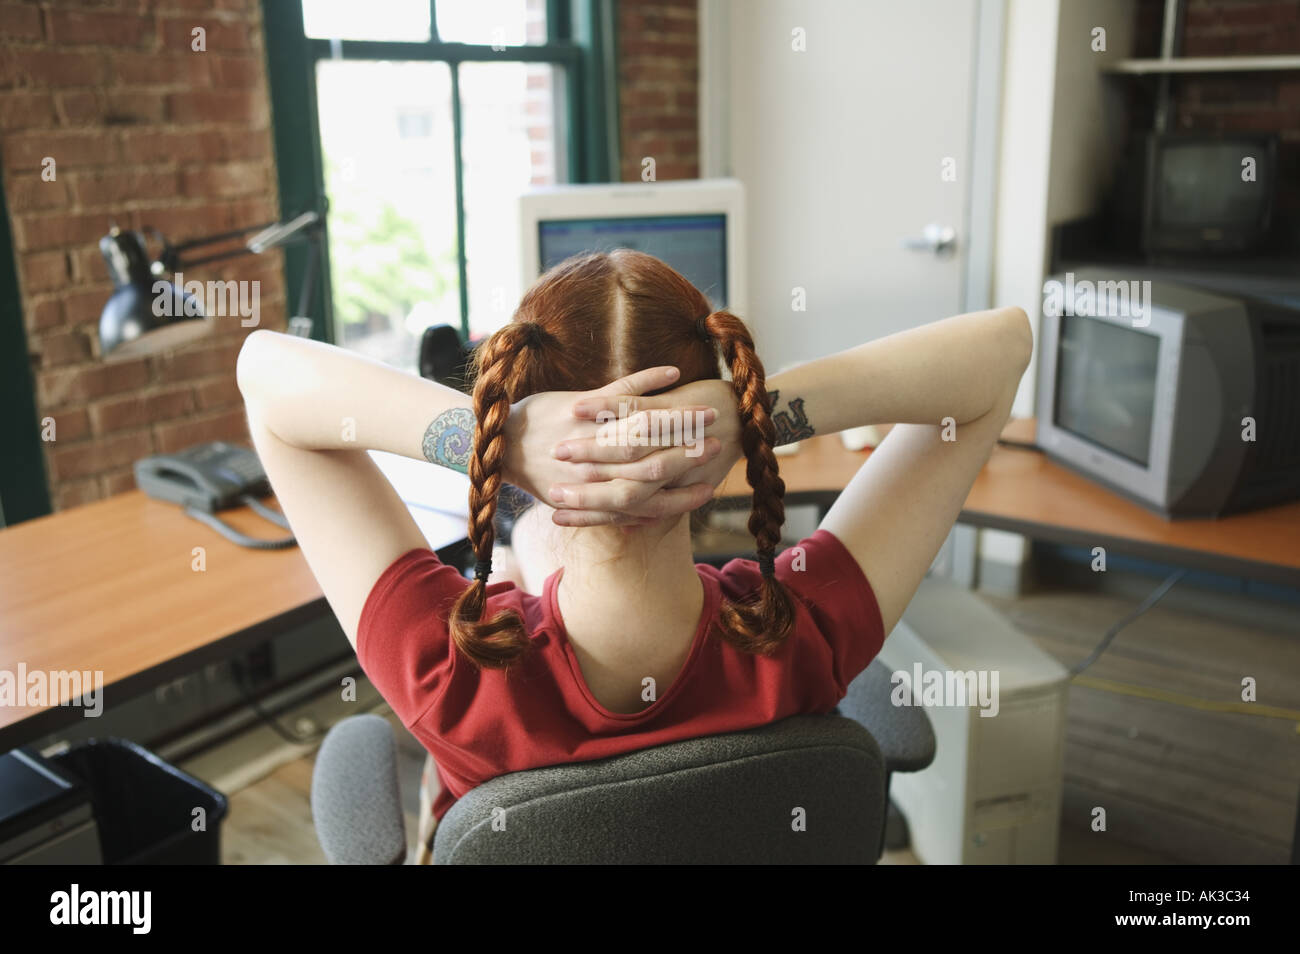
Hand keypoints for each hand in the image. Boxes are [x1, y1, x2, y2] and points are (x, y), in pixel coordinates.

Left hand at [502, 367, 728, 526]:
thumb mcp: (577, 497)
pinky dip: (649, 378)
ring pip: (644, 426)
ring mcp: (590, 435)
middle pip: (657, 463)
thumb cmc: (539, 474)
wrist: (499, 446)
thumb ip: (610, 505)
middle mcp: (597, 469)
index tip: (709, 488)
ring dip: (681, 417)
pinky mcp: (580, 406)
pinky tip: (673, 373)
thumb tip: (641, 518)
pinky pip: (621, 390)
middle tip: (720, 443)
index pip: (654, 500)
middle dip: (692, 453)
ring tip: (708, 409)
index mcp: (599, 494)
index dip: (685, 496)